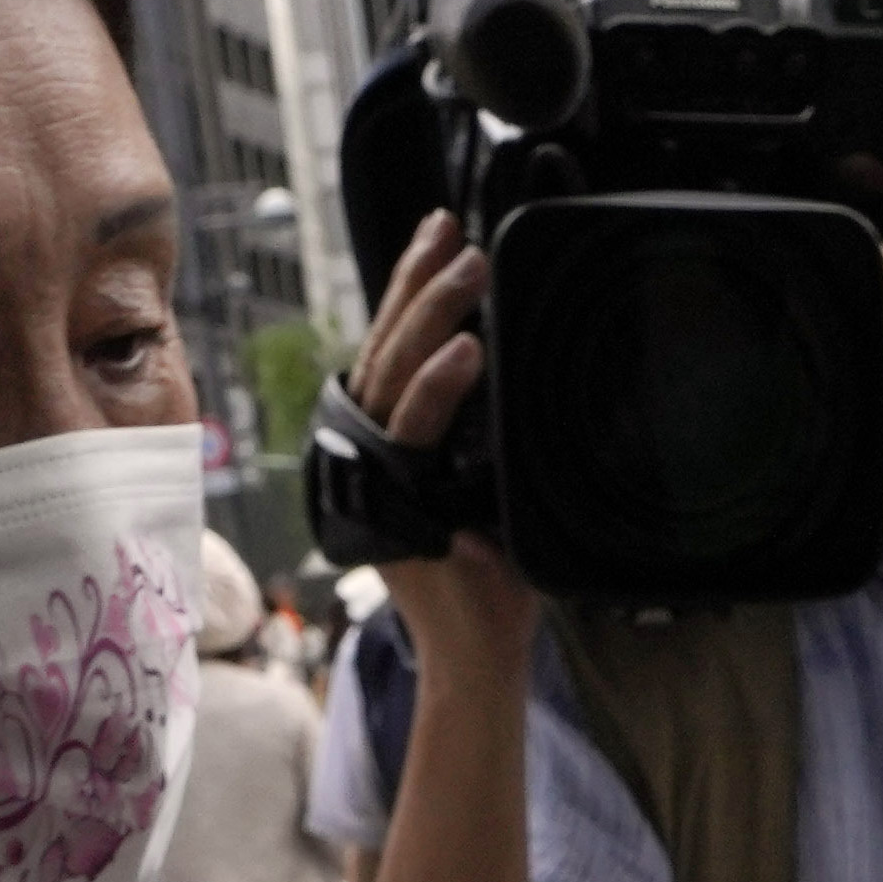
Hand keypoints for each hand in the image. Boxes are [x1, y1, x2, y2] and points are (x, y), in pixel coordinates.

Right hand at [348, 213, 530, 669]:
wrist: (479, 654)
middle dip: (417, 281)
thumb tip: (515, 358)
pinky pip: (409, 430)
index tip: (441, 235)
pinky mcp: (387, 502)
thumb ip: (489, 426)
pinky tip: (469, 347)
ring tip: (468, 266)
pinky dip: (438, 387)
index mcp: (388, 444)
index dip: (414, 289)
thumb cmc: (494, 578)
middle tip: (451, 228)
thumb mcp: (494, 481)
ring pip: (391, 373)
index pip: (397, 349)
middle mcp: (366, 453)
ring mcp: (369, 475)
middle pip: (385, 347)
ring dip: (431, 314)